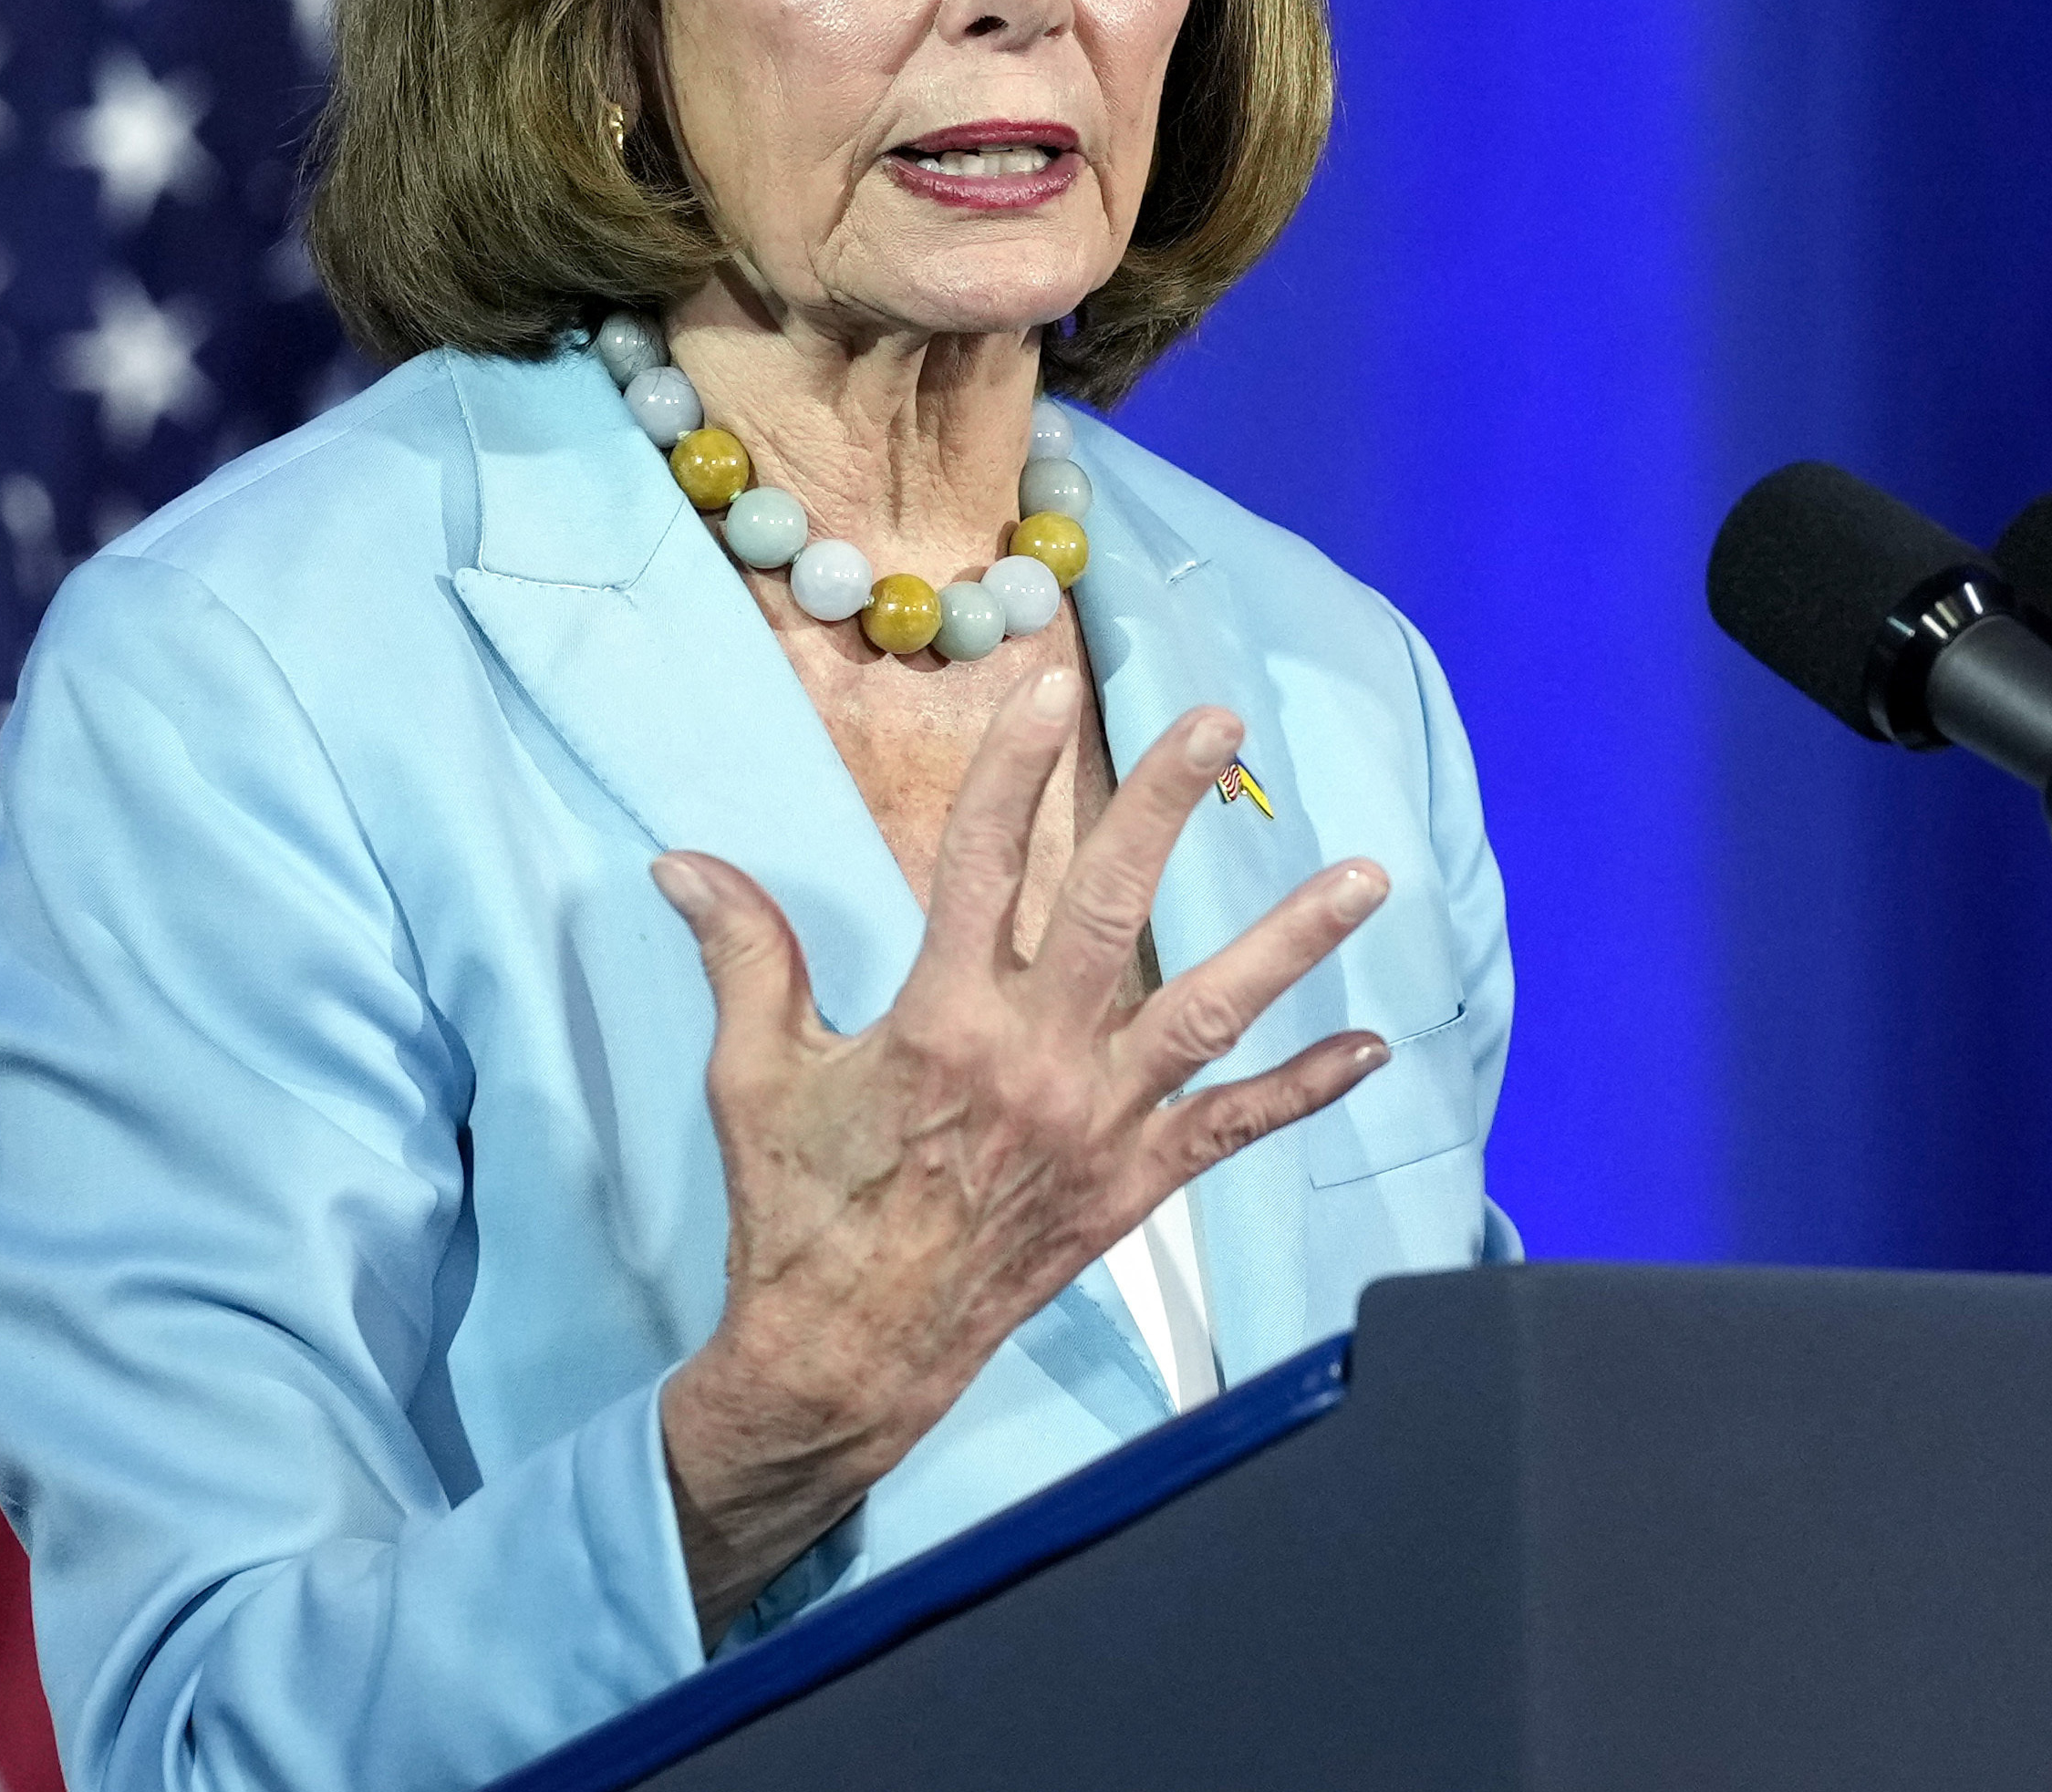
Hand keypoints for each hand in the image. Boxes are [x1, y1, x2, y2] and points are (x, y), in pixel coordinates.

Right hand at [649, 664, 1389, 1635]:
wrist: (843, 1359)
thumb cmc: (795, 1210)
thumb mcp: (755, 1077)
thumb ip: (744, 956)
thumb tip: (681, 862)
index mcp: (938, 1020)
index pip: (982, 864)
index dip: (1015, 772)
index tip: (1049, 692)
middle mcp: (1031, 1061)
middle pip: (1110, 909)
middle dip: (1164, 807)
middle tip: (1217, 723)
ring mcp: (1095, 1126)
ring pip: (1208, 1014)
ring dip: (1289, 942)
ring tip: (1366, 876)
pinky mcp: (1131, 1188)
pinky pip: (1232, 1132)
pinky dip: (1302, 1090)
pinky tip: (1370, 1048)